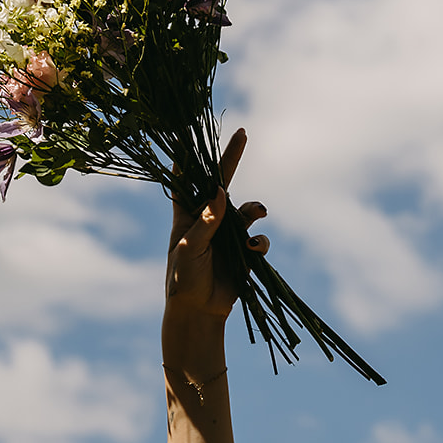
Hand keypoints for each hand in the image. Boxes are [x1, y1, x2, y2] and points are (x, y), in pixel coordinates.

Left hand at [164, 128, 269, 322]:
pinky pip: (258, 239)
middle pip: (221, 181)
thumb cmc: (182, 279)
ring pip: (246, 209)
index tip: (187, 130)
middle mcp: (208, 218)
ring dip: (254, 208)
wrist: (198, 312)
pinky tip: (254, 250)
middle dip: (232, 157)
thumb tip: (219, 191)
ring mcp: (227, 234)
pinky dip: (260, 242)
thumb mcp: (188, 249)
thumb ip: (205, 221)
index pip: (186, 179)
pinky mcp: (243, 253)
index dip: (187, 156)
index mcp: (187, 214)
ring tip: (259, 212)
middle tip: (243, 134)